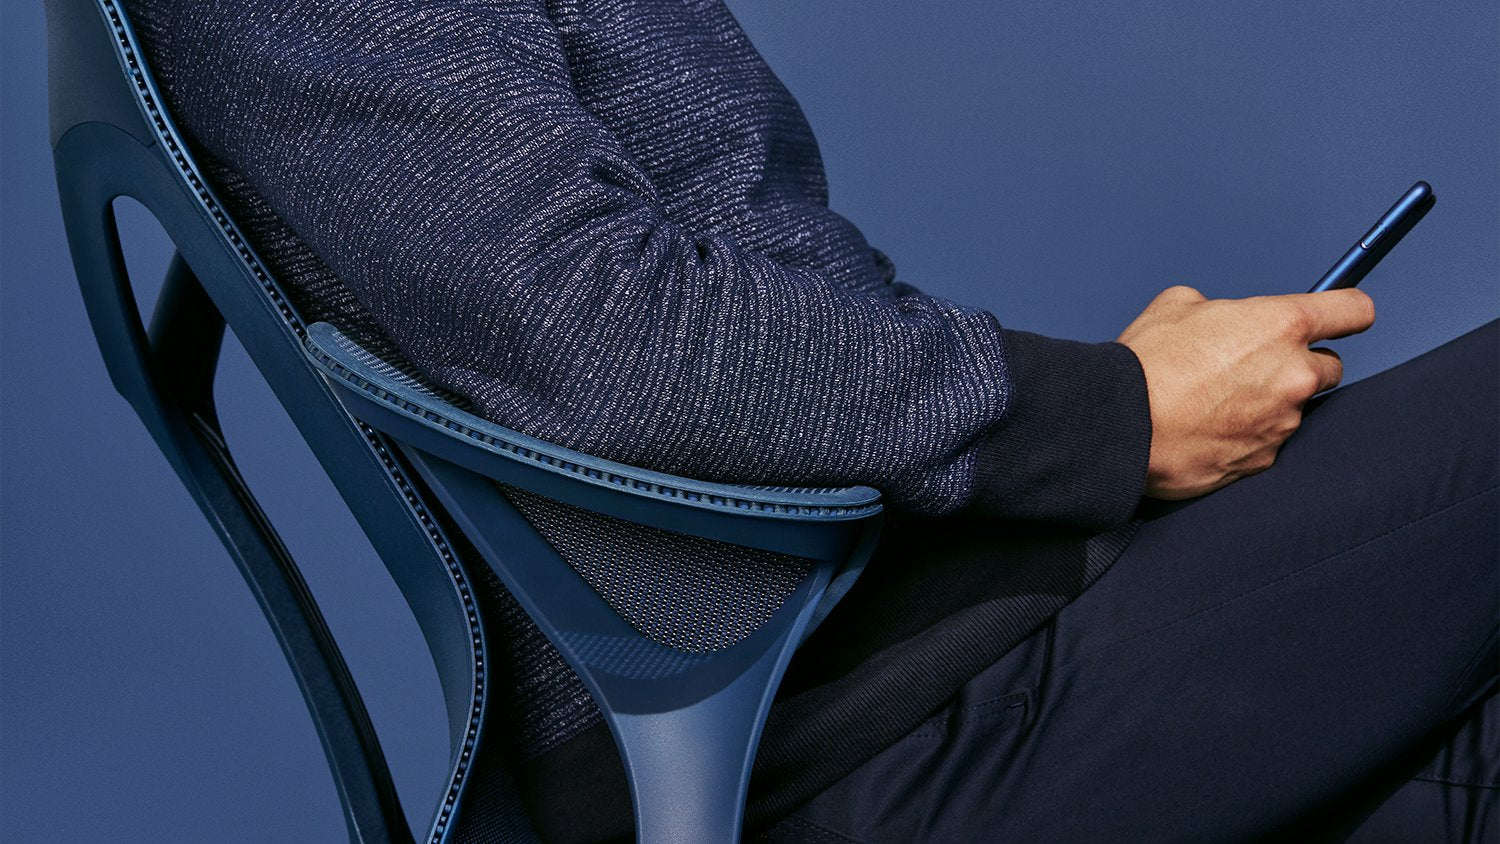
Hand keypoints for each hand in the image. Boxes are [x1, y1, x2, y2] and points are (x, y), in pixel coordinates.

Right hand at [1116, 285, 1374, 499]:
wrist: (1119, 425)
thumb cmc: (1145, 366)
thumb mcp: (1177, 305)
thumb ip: (1218, 309)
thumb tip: (1221, 319)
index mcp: (1281, 325)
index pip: (1352, 310)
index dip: (1347, 312)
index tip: (1343, 317)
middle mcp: (1294, 374)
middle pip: (1330, 367)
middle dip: (1299, 365)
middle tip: (1254, 367)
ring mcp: (1283, 422)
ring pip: (1293, 408)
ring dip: (1267, 403)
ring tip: (1213, 402)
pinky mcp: (1264, 460)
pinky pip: (1266, 443)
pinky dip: (1245, 436)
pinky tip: (1207, 428)